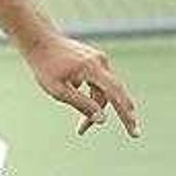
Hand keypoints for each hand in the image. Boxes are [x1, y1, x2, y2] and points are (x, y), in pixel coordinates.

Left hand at [24, 34, 140, 136]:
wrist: (39, 40)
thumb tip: (102, 119)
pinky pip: (99, 83)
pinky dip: (92, 97)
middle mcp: (100, 62)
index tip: (135, 132)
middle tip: (135, 134)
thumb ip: (82, 104)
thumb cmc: (45, 66)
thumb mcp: (59, 91)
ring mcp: (99, 60)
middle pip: (116, 94)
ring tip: (80, 128)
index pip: (115, 95)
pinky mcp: (95, 61)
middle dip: (124, 114)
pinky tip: (74, 95)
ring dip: (96, 108)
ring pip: (104, 91)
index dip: (126, 115)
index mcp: (92, 69)